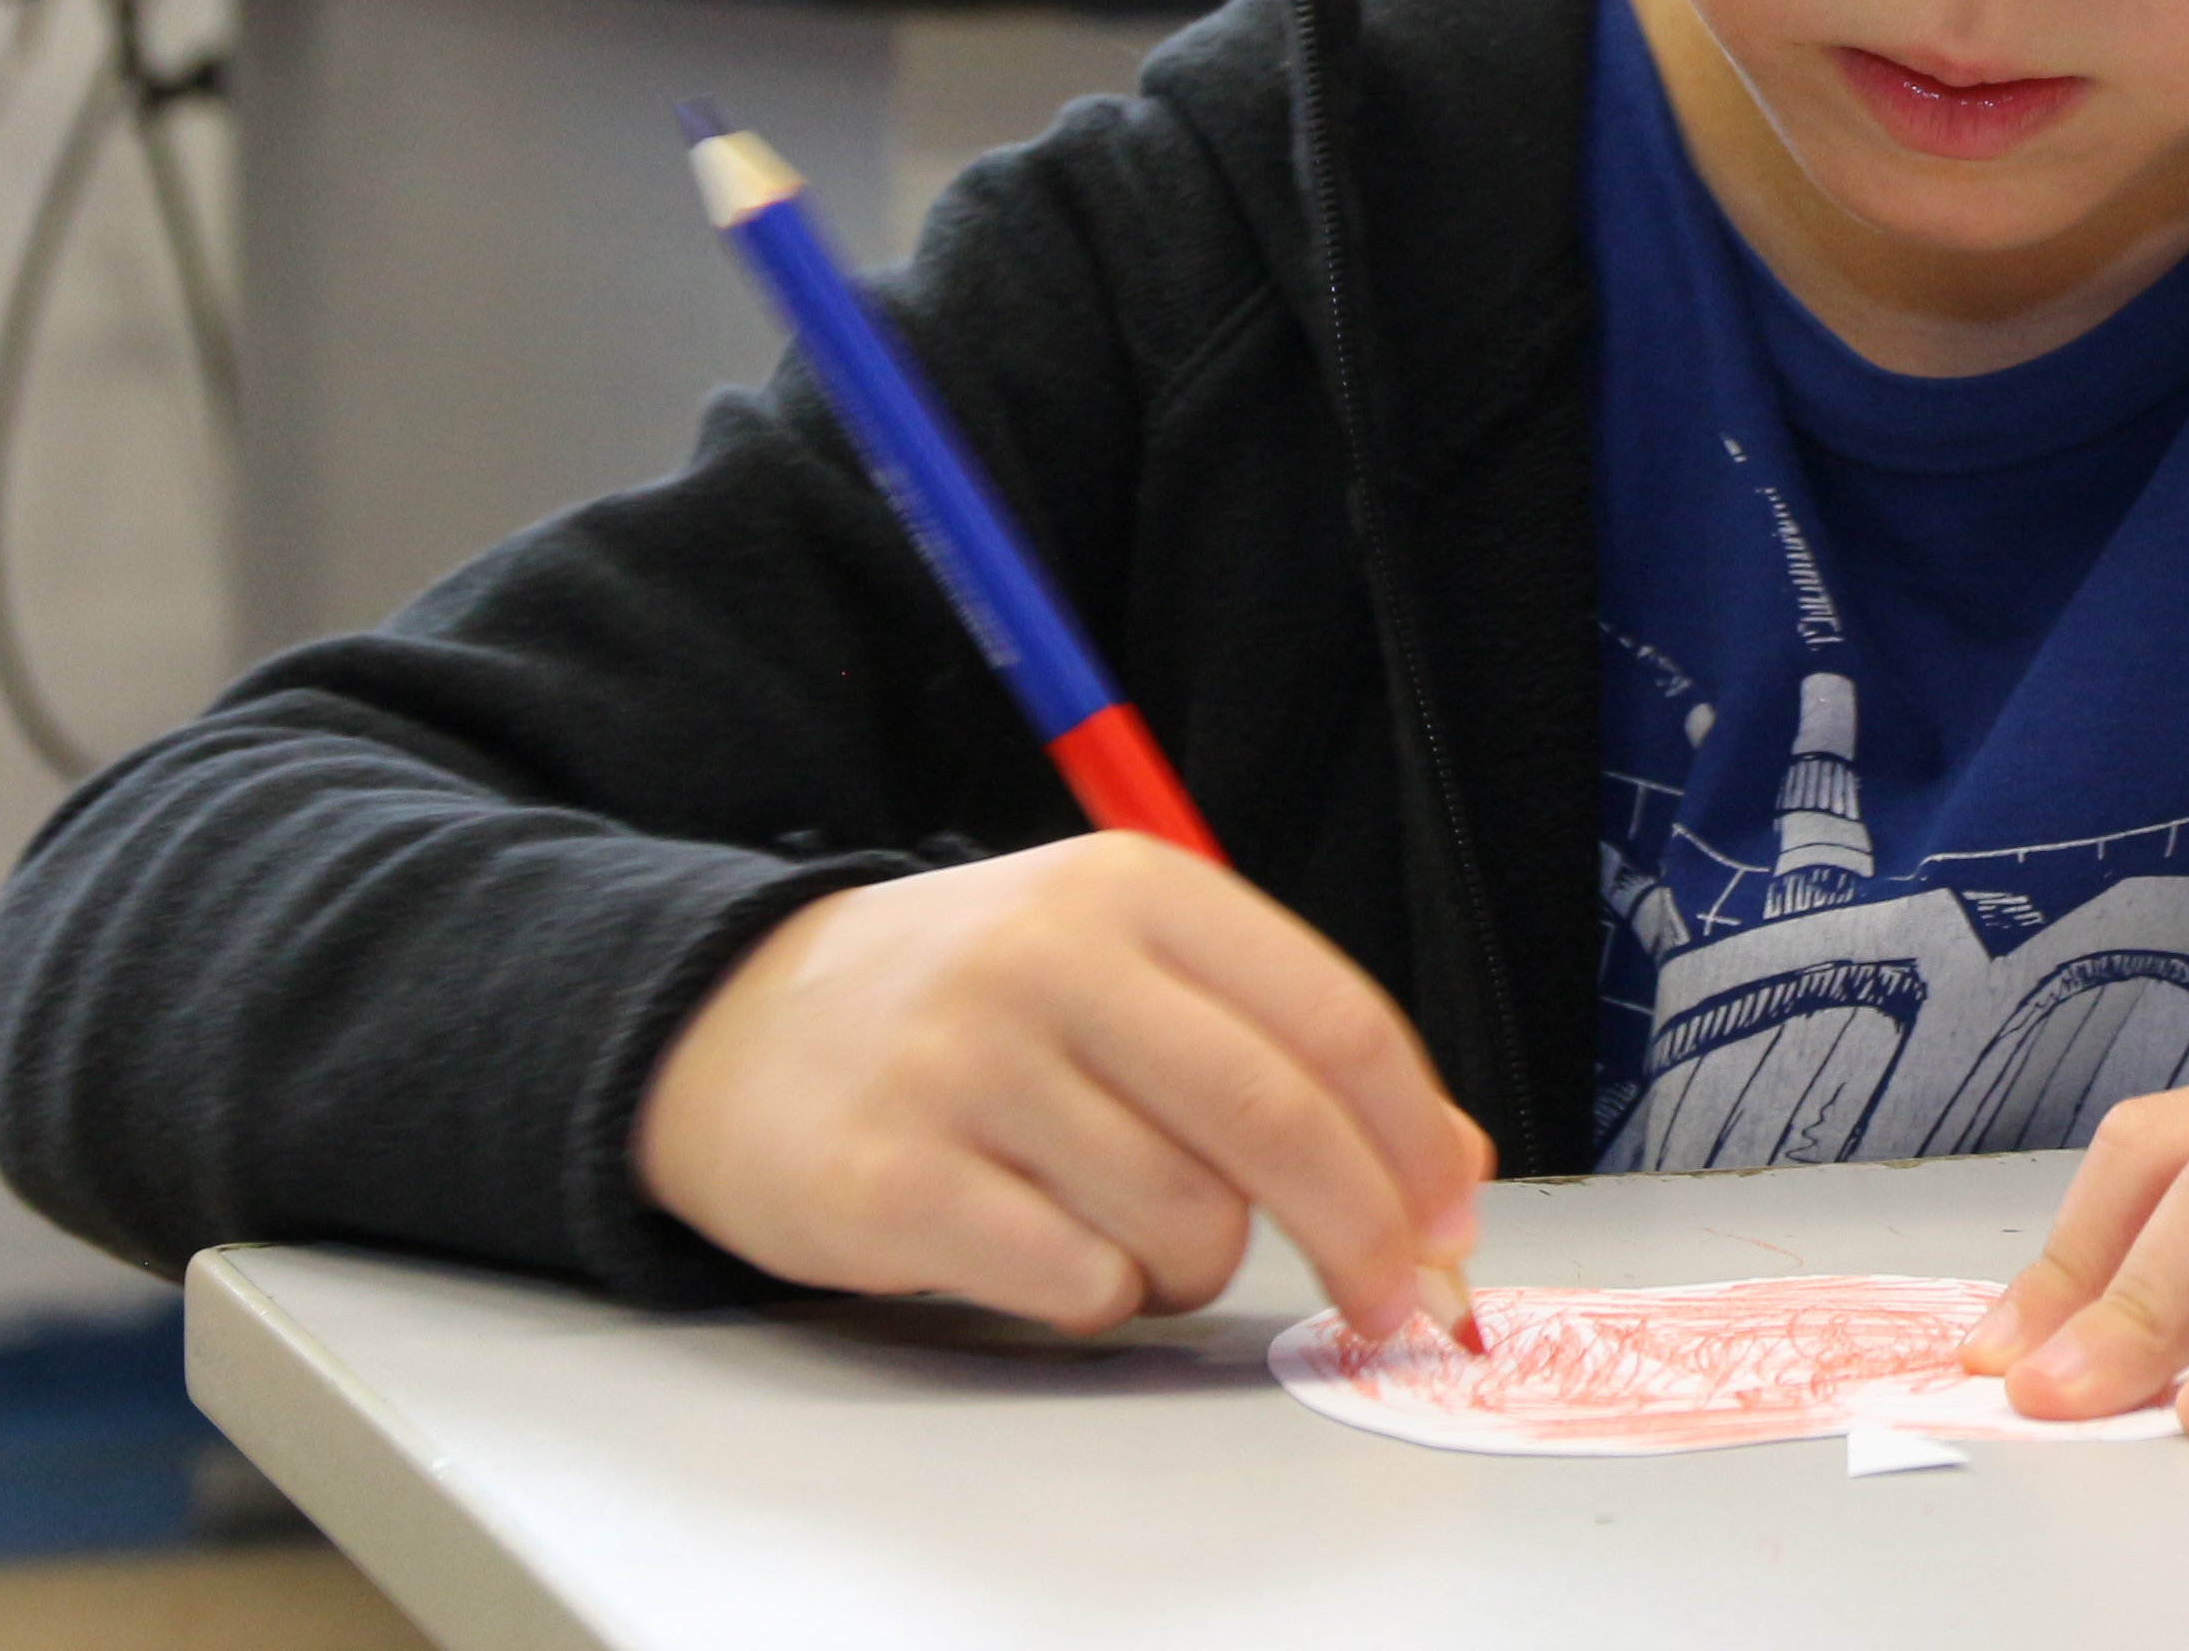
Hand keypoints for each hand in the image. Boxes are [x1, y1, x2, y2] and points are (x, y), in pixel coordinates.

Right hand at [636, 833, 1489, 1340]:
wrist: (735, 1025)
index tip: (1453, 1220)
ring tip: (1136, 1233)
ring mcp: (964, 1070)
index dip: (1415, 1136)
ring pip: (1184, 1221)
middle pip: (1276, 1122)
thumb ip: (1281, 1042)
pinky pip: (1078, 1282)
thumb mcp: (1126, 968)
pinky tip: (1055, 1253)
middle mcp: (1049, 961)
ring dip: (1197, 1266)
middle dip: (1363, 1232)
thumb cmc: (971, 1007)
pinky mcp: (891, 1182)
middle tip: (1392, 1300)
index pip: (1332, 1018)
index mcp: (1131, 889)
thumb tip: (1450, 1160)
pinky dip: (1101, 1296)